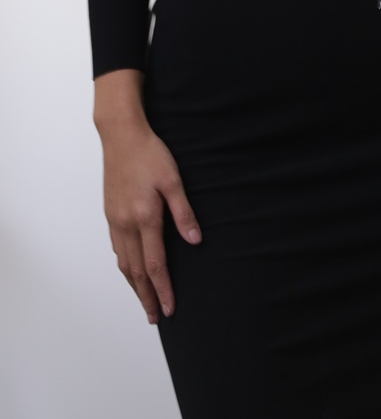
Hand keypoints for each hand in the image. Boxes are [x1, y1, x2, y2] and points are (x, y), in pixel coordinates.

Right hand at [99, 114, 201, 321]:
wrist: (121, 136)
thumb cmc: (150, 154)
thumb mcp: (173, 179)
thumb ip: (184, 212)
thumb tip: (195, 241)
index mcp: (145, 218)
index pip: (154, 265)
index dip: (163, 289)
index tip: (170, 309)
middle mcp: (126, 224)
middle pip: (136, 272)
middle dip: (146, 297)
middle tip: (155, 318)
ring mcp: (115, 220)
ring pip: (123, 263)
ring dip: (134, 286)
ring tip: (144, 301)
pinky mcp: (110, 214)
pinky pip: (117, 249)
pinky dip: (124, 267)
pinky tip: (130, 270)